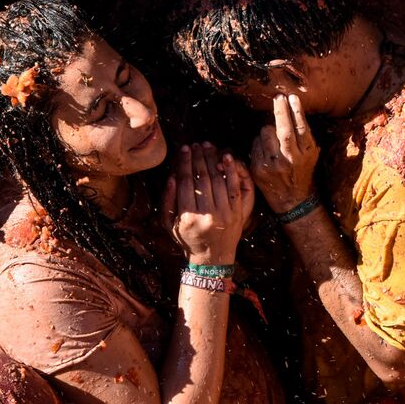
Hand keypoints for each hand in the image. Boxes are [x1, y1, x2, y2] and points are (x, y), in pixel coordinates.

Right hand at [161, 143, 253, 265]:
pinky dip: (231, 170)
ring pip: (218, 180)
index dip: (184, 163)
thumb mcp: (169, 225)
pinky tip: (226, 157)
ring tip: (208, 147)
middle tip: (196, 144)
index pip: (186, 182)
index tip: (184, 149)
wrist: (212, 259)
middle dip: (198, 158)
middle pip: (202, 178)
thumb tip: (171, 176)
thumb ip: (167, 201)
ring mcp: (224, 214)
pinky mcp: (237, 213)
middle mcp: (207, 215)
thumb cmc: (187, 240)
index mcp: (187, 218)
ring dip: (213, 160)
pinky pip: (234, 187)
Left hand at [250, 94, 319, 214]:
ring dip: (267, 128)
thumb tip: (295, 108)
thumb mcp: (311, 155)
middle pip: (283, 130)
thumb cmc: (302, 171)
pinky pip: (255, 145)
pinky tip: (264, 147)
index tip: (292, 97)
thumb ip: (305, 136)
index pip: (301, 128)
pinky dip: (259, 142)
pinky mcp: (258, 169)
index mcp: (306, 153)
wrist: (292, 199)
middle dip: (280, 110)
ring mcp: (273, 165)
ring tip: (272, 132)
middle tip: (278, 97)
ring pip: (265, 134)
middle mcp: (290, 159)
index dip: (296, 111)